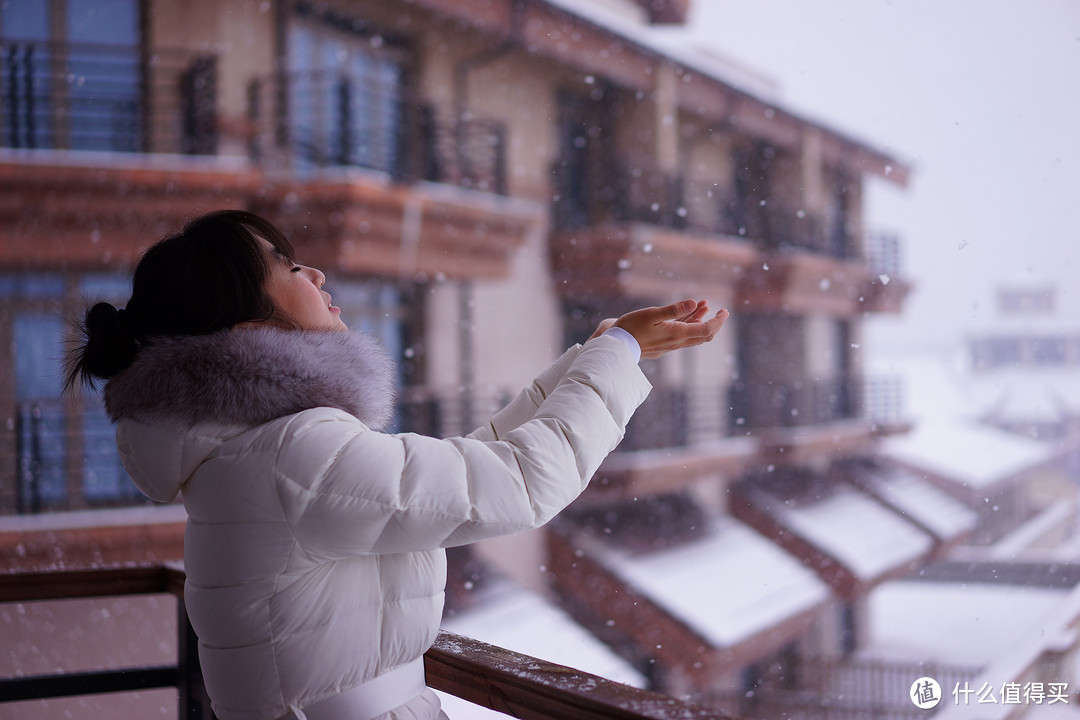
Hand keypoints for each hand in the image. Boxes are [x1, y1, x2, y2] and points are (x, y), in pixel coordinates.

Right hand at [608, 299, 727, 358]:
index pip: (707, 330)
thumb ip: (674, 309)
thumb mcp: (652, 314)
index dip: (718, 321)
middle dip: (714, 322)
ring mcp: (670, 345)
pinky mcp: (663, 345)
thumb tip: (694, 303)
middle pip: (703, 335)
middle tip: (722, 312)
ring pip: (692, 334)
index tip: (725, 311)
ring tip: (704, 304)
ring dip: (700, 319)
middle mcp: (677, 342)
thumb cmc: (632, 328)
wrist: (617, 347)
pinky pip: (682, 335)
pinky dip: (689, 324)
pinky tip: (688, 314)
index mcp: (677, 334)